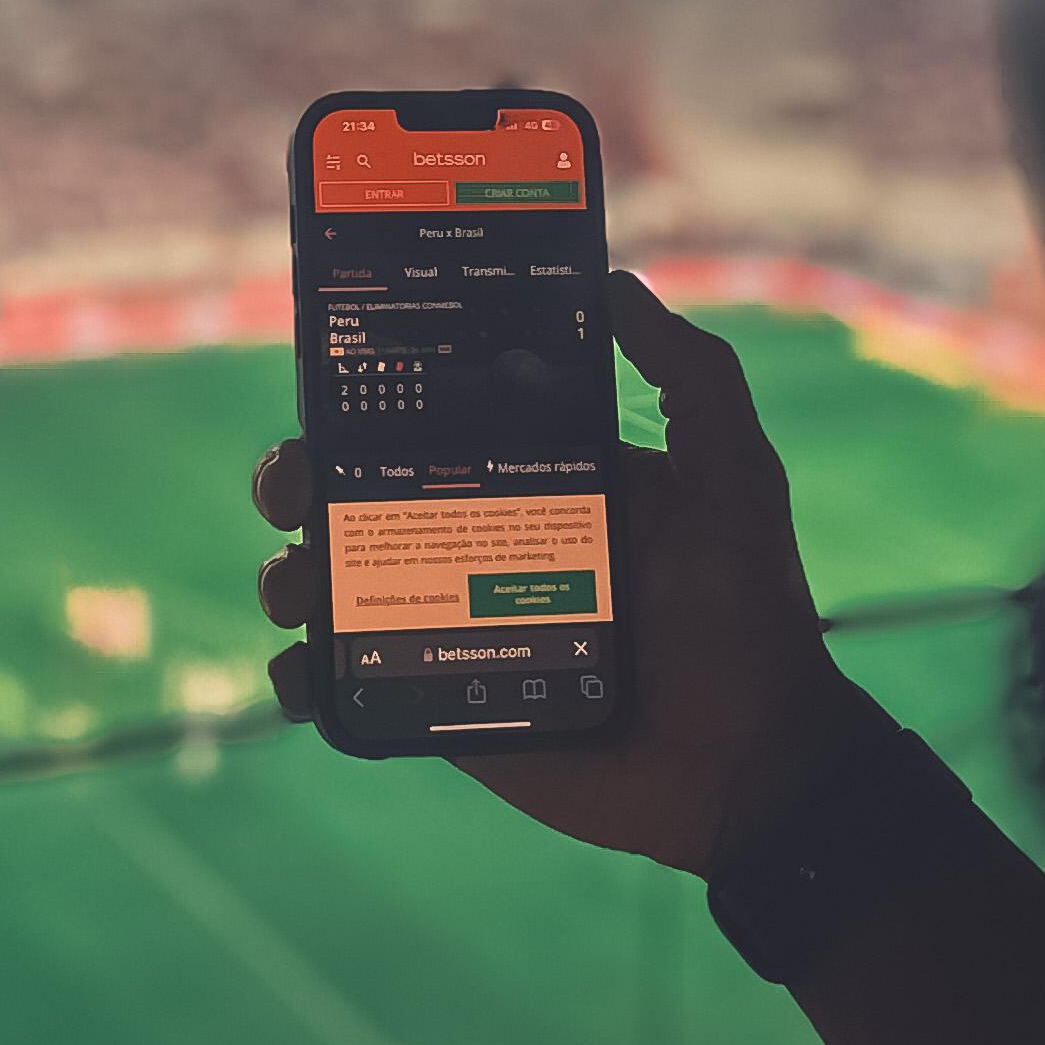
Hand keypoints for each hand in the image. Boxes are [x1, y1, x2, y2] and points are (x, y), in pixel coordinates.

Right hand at [253, 269, 871, 879]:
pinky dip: (306, 679)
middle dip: (301, 482)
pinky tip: (304, 672)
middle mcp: (483, 544)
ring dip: (293, 576)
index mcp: (535, 480)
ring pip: (338, 586)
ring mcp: (455, 627)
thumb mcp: (732, 474)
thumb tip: (612, 280)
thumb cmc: (747, 610)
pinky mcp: (442, 707)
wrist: (751, 764)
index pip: (430, 424)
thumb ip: (690, 375)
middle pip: (357, 498)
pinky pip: (351, 686)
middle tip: (294, 490)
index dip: (366, 401)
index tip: (329, 385)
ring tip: (300, 588)